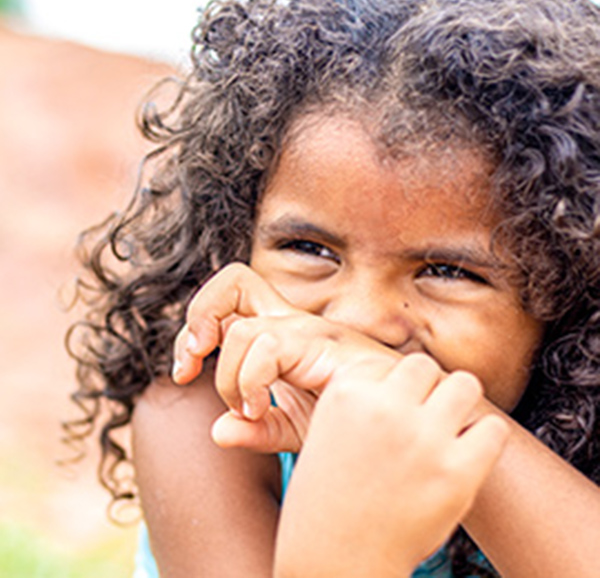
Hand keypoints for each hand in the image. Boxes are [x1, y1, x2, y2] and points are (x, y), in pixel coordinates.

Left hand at [172, 263, 397, 451]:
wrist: (395, 424)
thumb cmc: (348, 420)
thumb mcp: (292, 428)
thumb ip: (255, 429)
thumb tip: (218, 431)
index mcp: (279, 333)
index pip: (229, 301)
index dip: (195, 328)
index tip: (185, 371)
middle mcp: (291, 322)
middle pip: (234, 280)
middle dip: (198, 316)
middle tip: (191, 363)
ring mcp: (306, 328)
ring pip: (243, 326)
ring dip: (227, 376)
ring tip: (246, 407)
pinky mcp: (320, 341)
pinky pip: (268, 346)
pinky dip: (251, 382)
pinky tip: (262, 409)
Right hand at [275, 354, 509, 576]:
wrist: (335, 559)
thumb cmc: (330, 496)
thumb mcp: (326, 429)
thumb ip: (364, 396)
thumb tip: (412, 375)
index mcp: (347, 394)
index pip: (393, 364)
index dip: (397, 388)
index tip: (394, 411)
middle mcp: (385, 409)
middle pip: (427, 366)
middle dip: (428, 388)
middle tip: (423, 416)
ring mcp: (422, 440)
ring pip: (464, 384)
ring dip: (458, 403)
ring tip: (446, 430)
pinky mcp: (456, 474)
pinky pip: (492, 428)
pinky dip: (483, 438)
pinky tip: (465, 454)